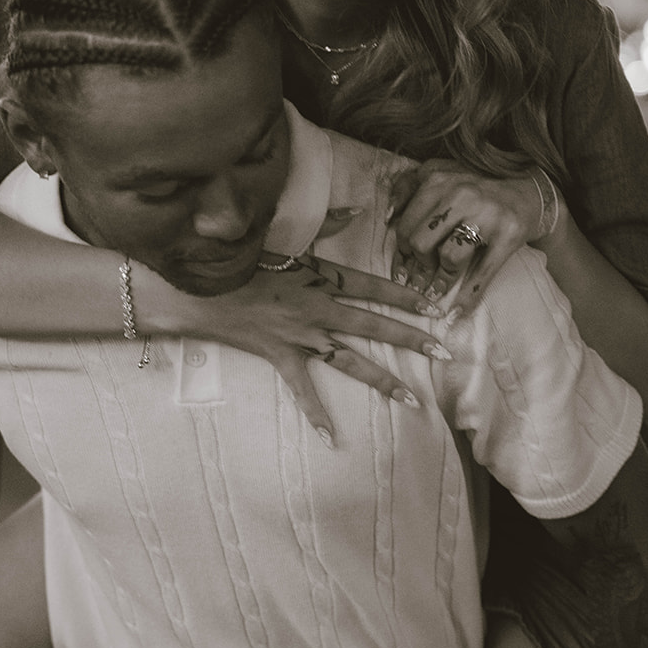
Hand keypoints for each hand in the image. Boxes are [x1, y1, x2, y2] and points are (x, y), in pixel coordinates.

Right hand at [181, 242, 449, 444]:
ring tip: (413, 400)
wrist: (202, 287)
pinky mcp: (281, 356)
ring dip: (384, 381)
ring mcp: (301, 337)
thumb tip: (358, 208)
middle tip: (445, 352)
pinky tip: (333, 438)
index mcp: (321, 279)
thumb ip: (327, 224)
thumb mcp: (288, 238)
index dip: (405, 296)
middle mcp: (318, 311)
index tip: (434, 307)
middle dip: (412, 339)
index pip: (373, 288)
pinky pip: (303, 390)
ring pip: (351, 362)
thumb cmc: (243, 259)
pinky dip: (316, 413)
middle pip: (374, 326)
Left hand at [388, 159, 560, 313]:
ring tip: (436, 293)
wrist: (527, 192)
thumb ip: (407, 188)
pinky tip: (458, 312)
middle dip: (418, 267)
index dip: (401, 253)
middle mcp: (461, 194)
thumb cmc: (475, 190)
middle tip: (419, 281)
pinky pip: (483, 272)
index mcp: (439, 181)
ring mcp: (487, 214)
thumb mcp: (440, 176)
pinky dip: (469, 297)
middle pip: (422, 242)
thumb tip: (387, 217)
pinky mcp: (509, 234)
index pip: (406, 225)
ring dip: (440, 283)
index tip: (402, 270)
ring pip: (450, 257)